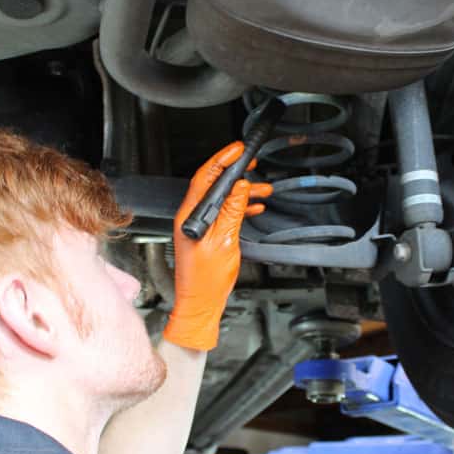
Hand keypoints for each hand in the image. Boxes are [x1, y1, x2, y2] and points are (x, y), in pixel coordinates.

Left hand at [162, 142, 271, 350]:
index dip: (222, 159)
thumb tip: (240, 187)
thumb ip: (232, 211)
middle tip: (251, 161)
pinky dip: (239, 207)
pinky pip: (223, 213)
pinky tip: (253, 206)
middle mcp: (191, 217)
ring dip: (241, 191)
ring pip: (221, 198)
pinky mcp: (205, 234)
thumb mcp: (224, 242)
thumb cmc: (206, 281)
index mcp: (190, 215)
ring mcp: (198, 226)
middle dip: (233, 171)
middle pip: (212, 184)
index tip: (237, 149)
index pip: (205, 177)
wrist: (200, 303)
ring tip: (263, 187)